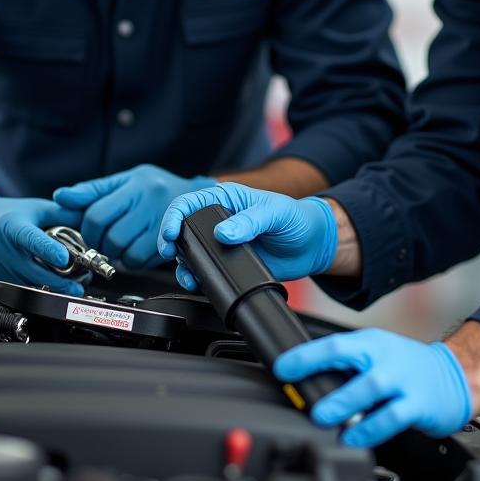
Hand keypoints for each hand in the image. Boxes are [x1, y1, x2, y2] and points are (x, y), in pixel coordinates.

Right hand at [0, 190, 84, 294]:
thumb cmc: (8, 216)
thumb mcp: (37, 208)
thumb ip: (64, 214)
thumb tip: (89, 222)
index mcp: (12, 227)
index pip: (31, 240)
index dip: (48, 250)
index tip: (65, 258)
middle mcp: (2, 250)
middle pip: (32, 271)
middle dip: (59, 282)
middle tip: (79, 284)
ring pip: (28, 287)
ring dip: (52, 290)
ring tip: (72, 286)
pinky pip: (21, 292)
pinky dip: (40, 292)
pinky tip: (54, 289)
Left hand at [54, 165, 213, 269]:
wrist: (196, 199)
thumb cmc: (156, 188)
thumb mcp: (125, 181)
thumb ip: (92, 190)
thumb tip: (60, 196)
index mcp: (136, 185)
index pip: (97, 214)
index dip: (88, 230)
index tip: (91, 232)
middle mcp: (151, 203)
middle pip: (111, 237)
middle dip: (102, 245)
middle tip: (104, 242)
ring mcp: (163, 224)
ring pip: (126, 253)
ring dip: (117, 255)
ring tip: (120, 245)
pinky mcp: (171, 243)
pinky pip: (141, 262)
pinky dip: (132, 261)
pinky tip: (135, 250)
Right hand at [157, 182, 336, 289]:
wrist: (310, 246)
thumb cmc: (296, 219)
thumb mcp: (275, 213)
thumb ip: (250, 221)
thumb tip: (224, 233)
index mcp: (226, 199)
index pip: (189, 202)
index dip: (174, 216)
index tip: (170, 232)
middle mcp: (218, 220)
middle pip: (182, 229)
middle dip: (170, 242)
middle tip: (169, 253)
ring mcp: (220, 243)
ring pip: (188, 252)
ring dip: (182, 264)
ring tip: (187, 274)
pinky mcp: (227, 262)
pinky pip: (204, 270)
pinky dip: (196, 277)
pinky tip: (198, 281)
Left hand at [274, 330, 471, 447]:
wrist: (454, 375)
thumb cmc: (407, 367)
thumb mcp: (376, 356)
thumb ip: (347, 368)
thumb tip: (306, 382)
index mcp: (370, 343)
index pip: (333, 345)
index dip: (305, 356)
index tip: (282, 367)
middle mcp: (385, 358)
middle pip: (351, 361)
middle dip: (323, 378)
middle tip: (303, 400)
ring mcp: (402, 380)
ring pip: (370, 389)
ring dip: (345, 405)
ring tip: (325, 419)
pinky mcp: (416, 404)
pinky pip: (390, 418)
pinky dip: (370, 429)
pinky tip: (354, 438)